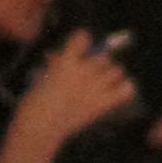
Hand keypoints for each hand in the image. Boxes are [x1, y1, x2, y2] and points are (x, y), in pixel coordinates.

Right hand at [11, 31, 136, 152]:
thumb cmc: (35, 102)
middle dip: (97, 64)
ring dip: (111, 75)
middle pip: (104, 57)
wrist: (40, 125)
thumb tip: (58, 58)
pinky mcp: (102, 103)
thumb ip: (56, 66)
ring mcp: (94, 87)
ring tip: (102, 85)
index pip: (83, 36)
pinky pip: (126, 89)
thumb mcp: (43, 77)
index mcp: (66, 61)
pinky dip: (124, 89)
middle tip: (89, 74)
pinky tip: (116, 93)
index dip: (83, 39)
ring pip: (117, 70)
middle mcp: (84, 70)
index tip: (80, 44)